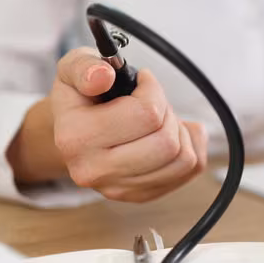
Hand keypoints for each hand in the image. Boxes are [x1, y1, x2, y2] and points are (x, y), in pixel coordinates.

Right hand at [50, 48, 206, 201]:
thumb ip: (85, 67)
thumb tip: (102, 76)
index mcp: (76, 138)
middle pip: (167, 142)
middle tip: (152, 104)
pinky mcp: (141, 195)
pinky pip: (190, 170)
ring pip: (184, 158)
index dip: (153, 90)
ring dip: (180, 132)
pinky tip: (169, 136)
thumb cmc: (81, 99)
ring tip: (159, 121)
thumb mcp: (73, 70)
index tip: (143, 83)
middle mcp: (95, 171)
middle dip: (168, 114)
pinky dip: (190, 147)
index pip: (147, 114)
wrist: (74, 133)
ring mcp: (119, 189)